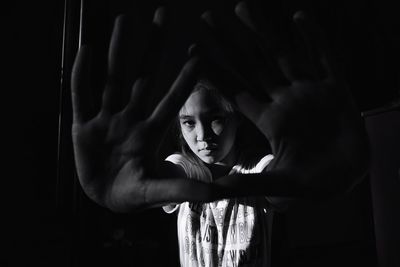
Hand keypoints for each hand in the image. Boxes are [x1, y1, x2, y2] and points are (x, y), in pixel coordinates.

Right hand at [71, 9, 212, 211]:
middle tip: (162, 15)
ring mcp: (106, 120)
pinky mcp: (83, 126)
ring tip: (124, 20)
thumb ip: (183, 190)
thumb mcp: (158, 191)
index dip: (184, 78)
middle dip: (152, 48)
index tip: (198, 53)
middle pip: (142, 77)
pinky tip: (85, 50)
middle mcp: (130, 119)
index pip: (170, 99)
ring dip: (117, 50)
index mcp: (150, 133)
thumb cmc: (134, 195)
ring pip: (112, 79)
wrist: (105, 199)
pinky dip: (81, 75)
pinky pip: (81, 96)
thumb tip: (217, 193)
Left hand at [198, 2, 368, 198]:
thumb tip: (213, 192)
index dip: (215, 71)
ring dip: (263, 32)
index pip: (235, 89)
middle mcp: (285, 101)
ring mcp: (310, 92)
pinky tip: (299, 18)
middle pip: (251, 65)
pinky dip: (314, 39)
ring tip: (241, 7)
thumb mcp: (278, 184)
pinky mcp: (337, 90)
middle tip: (207, 18)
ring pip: (283, 55)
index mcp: (269, 120)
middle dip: (230, 43)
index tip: (193, 50)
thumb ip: (247, 185)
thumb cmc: (314, 184)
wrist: (351, 179)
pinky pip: (325, 59)